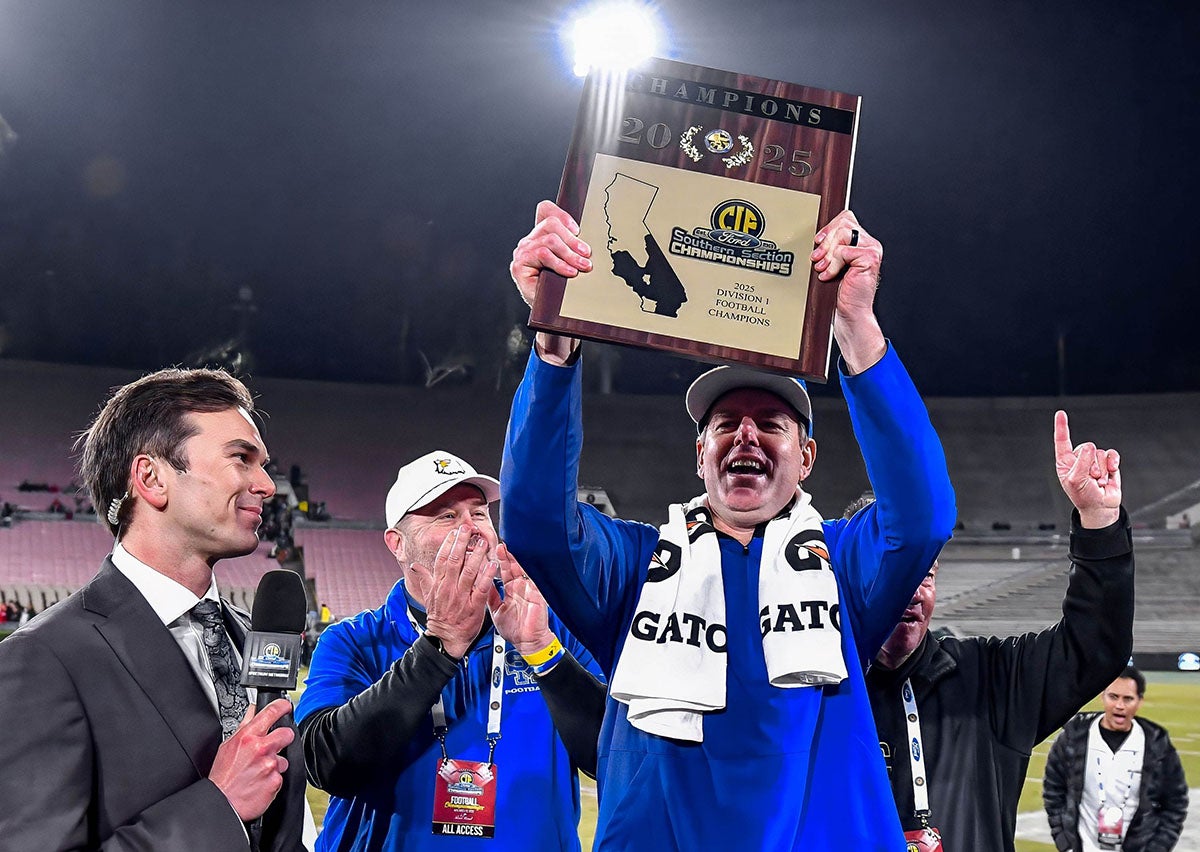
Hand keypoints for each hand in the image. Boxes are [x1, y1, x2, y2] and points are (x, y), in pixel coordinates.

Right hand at [208, 698, 294, 820]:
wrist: (222, 803)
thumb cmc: (222, 776)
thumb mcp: (227, 746)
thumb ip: (244, 726)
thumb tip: (253, 710)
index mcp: (247, 737)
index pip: (271, 712)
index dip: (282, 706)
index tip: (286, 706)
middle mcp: (261, 748)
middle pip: (287, 733)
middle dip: (283, 738)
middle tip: (272, 746)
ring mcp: (270, 765)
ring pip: (284, 757)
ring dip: (276, 763)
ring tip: (259, 770)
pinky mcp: (276, 780)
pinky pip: (281, 775)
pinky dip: (273, 778)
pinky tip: (260, 782)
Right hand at [407, 524, 497, 658]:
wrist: (445, 639)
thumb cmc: (439, 617)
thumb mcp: (428, 597)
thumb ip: (425, 579)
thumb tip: (415, 566)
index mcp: (438, 585)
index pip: (442, 560)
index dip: (448, 545)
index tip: (455, 532)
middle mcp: (448, 588)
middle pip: (454, 561)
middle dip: (461, 543)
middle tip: (468, 529)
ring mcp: (461, 597)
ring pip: (468, 572)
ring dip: (476, 555)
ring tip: (482, 542)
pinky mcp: (473, 606)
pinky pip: (481, 588)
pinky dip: (486, 576)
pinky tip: (492, 565)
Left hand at [487, 543, 554, 655]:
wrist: (528, 644)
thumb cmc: (515, 631)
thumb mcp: (497, 611)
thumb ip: (491, 597)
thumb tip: (481, 585)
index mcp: (512, 591)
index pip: (504, 572)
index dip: (498, 561)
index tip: (489, 551)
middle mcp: (521, 588)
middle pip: (513, 568)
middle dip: (505, 556)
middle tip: (497, 544)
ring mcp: (530, 591)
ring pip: (522, 571)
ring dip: (514, 561)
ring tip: (506, 549)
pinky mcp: (537, 596)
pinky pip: (532, 581)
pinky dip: (526, 573)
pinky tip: (521, 564)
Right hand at [510, 201, 588, 364]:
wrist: (552, 315)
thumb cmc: (562, 288)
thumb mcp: (571, 263)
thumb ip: (574, 247)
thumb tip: (591, 238)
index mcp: (540, 236)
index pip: (546, 211)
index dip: (563, 215)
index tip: (579, 230)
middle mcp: (529, 241)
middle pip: (551, 224)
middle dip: (573, 239)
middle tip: (587, 253)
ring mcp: (522, 252)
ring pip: (549, 240)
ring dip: (570, 253)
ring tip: (583, 265)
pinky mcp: (519, 265)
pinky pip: (542, 254)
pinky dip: (560, 263)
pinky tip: (570, 272)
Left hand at [810, 210, 885, 373]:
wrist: (850, 315)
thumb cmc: (840, 294)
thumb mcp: (831, 265)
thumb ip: (829, 248)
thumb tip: (817, 238)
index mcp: (861, 243)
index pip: (845, 219)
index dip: (828, 228)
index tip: (817, 242)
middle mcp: (868, 244)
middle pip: (843, 222)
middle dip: (825, 241)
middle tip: (817, 258)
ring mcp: (871, 250)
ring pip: (842, 234)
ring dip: (827, 253)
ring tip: (823, 268)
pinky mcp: (869, 258)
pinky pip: (843, 251)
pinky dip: (833, 264)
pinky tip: (830, 276)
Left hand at [1053, 410, 1120, 527]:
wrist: (1101, 507)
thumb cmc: (1084, 496)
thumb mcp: (1076, 481)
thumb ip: (1082, 462)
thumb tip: (1091, 447)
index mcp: (1065, 462)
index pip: (1062, 441)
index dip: (1062, 427)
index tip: (1061, 413)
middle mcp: (1079, 458)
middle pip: (1087, 448)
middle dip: (1091, 465)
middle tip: (1090, 480)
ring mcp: (1094, 460)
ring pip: (1100, 453)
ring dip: (1101, 470)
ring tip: (1098, 481)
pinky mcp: (1108, 463)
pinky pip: (1112, 454)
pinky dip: (1112, 463)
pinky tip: (1111, 472)